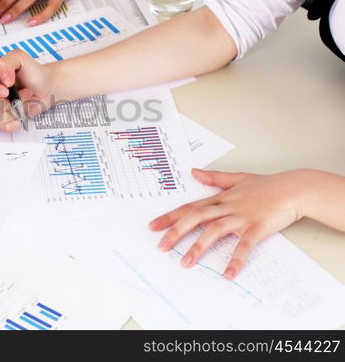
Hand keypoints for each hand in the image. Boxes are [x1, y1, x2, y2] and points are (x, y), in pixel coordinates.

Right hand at [0, 50, 53, 131]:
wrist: (46, 86)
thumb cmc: (31, 72)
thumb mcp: (19, 58)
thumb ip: (6, 63)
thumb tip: (3, 79)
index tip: (5, 91)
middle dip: (8, 102)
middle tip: (23, 93)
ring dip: (16, 109)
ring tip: (25, 98)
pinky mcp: (3, 119)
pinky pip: (5, 126)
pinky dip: (16, 120)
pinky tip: (23, 111)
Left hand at [149, 168, 313, 278]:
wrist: (293, 189)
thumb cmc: (267, 185)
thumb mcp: (237, 179)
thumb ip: (214, 178)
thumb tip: (193, 172)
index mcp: (220, 198)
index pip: (189, 208)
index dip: (170, 217)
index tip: (153, 226)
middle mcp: (227, 207)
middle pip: (195, 218)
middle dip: (176, 232)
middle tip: (161, 246)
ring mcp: (241, 217)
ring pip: (214, 231)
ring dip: (198, 248)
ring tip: (185, 263)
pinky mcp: (257, 228)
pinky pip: (243, 246)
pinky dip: (235, 260)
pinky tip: (227, 273)